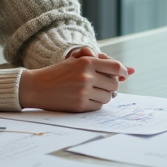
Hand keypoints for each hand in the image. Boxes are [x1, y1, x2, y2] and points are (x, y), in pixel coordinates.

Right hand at [18, 50, 132, 111]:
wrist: (37, 87)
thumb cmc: (58, 72)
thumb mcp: (76, 61)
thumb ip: (100, 62)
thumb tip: (129, 71)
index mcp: (87, 62)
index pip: (115, 67)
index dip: (122, 71)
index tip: (123, 75)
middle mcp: (87, 76)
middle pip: (114, 84)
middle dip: (111, 85)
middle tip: (103, 84)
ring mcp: (84, 91)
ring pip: (108, 96)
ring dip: (104, 95)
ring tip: (93, 92)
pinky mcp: (80, 105)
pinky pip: (99, 106)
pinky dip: (96, 103)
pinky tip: (86, 98)